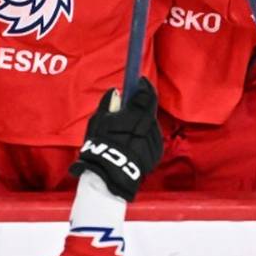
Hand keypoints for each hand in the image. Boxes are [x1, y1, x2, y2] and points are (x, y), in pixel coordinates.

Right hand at [68, 78, 163, 201]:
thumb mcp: (98, 120)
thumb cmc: (101, 145)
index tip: (139, 81)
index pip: (146, 95)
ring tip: (125, 131)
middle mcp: (149, 127)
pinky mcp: (156, 153)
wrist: (110, 174)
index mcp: (135, 116)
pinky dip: (143, 137)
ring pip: (150, 125)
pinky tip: (131, 143)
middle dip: (140, 106)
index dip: (144, 86)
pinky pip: (151, 138)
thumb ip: (109, 103)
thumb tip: (116, 92)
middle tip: (128, 107)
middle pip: (149, 110)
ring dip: (141, 123)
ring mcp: (154, 140)